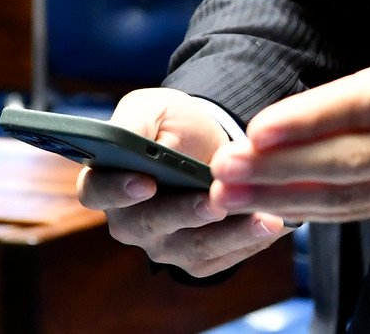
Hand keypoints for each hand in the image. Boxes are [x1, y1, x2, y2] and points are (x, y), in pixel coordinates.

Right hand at [78, 87, 294, 277]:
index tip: (146, 182)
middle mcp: (129, 221)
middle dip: (184, 213)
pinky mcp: (197, 259)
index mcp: (107, 181)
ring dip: (227, 234)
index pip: (97, 191)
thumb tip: (127, 139)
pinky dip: (248, 242)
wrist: (211, 144)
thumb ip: (134, 123)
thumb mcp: (152, 109)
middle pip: (149, 225)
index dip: (118, 190)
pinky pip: (220, 258)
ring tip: (260, 218)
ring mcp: (163, 244)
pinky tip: (272, 224)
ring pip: (191, 247)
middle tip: (214, 201)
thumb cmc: (174, 124)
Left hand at [210, 0, 369, 223]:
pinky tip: (270, 207)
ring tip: (228, 190)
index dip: (317, 116)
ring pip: (352, 195)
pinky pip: (364, 213)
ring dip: (285, 196)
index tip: (262, 126)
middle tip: (223, 166)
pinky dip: (315, 213)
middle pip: (353, 160)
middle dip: (282, 165)